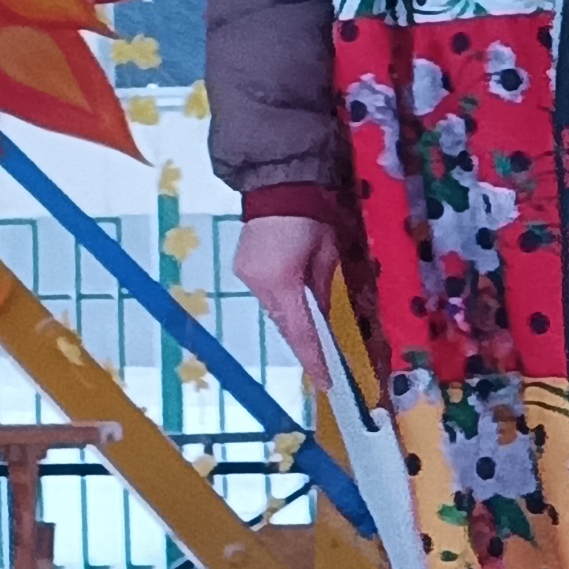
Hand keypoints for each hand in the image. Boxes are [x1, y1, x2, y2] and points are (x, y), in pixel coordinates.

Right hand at [234, 213, 342, 389]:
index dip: (313, 358)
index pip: (301, 331)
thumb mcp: (327, 256)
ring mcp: (247, 276)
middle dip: (302, 340)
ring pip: (272, 309)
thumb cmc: (312, 220)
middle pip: (283, 323)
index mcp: (283, 283)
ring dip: (291, 318)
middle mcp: (259, 285)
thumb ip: (322, 291)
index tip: (325, 382)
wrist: (278, 187)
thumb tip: (322, 318)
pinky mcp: (242, 267)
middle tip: (321, 360)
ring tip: (308, 327)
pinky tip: (291, 297)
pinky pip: (264, 293)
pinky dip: (280, 301)